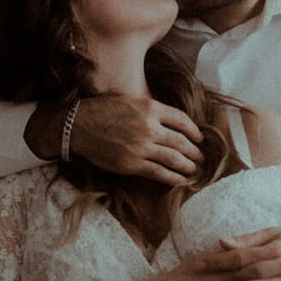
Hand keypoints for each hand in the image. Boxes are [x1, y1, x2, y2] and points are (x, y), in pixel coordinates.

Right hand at [73, 94, 203, 184]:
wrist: (78, 126)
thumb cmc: (102, 110)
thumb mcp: (130, 100)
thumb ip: (151, 109)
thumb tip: (171, 121)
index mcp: (150, 107)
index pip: (182, 120)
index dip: (195, 131)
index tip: (199, 138)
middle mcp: (149, 127)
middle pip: (182, 141)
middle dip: (195, 152)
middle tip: (202, 158)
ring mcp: (141, 147)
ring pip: (175, 159)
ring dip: (189, 166)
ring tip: (195, 170)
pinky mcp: (132, 164)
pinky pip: (160, 173)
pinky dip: (174, 178)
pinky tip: (181, 180)